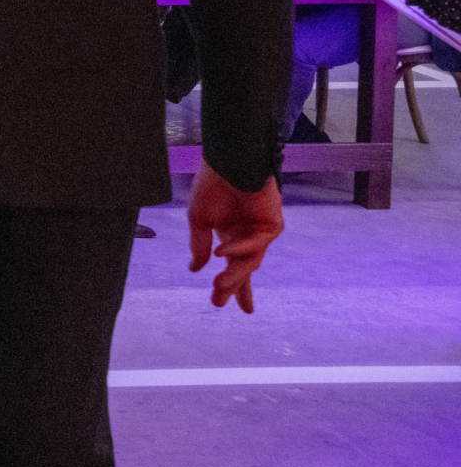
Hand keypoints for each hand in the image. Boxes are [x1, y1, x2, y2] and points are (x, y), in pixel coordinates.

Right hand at [188, 163, 284, 312]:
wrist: (228, 163)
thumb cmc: (212, 185)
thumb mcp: (199, 220)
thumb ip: (198, 246)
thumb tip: (195, 269)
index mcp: (230, 235)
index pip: (232, 265)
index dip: (229, 286)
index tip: (220, 303)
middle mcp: (248, 236)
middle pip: (243, 268)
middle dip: (232, 286)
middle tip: (219, 301)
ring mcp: (261, 231)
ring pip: (250, 260)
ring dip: (234, 274)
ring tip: (218, 285)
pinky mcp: (272, 224)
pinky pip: (257, 243)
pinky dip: (239, 248)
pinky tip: (220, 251)